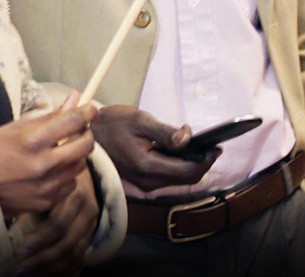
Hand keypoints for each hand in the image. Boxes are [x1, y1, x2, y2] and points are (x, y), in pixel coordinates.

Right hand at [0, 90, 96, 216]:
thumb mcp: (18, 127)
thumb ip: (51, 115)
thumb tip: (75, 97)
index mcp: (32, 140)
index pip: (73, 121)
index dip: (87, 112)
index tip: (90, 108)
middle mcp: (42, 164)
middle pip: (84, 145)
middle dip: (87, 133)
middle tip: (81, 129)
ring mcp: (46, 186)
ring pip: (80, 165)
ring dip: (77, 154)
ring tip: (62, 149)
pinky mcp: (47, 201)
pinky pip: (70, 184)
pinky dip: (67, 174)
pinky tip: (52, 169)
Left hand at [12, 168, 97, 276]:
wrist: (76, 179)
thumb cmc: (49, 182)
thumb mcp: (40, 186)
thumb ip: (25, 202)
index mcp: (72, 193)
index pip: (56, 224)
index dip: (36, 241)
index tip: (16, 253)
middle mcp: (86, 209)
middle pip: (66, 242)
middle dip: (40, 258)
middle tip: (19, 268)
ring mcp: (91, 225)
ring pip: (74, 255)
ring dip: (48, 268)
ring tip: (25, 273)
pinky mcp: (90, 237)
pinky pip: (78, 261)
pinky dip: (59, 271)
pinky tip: (41, 274)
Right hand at [91, 106, 217, 192]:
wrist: (88, 136)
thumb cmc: (112, 124)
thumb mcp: (139, 121)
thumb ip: (165, 132)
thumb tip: (188, 137)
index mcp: (148, 167)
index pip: (189, 171)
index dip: (207, 160)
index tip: (217, 146)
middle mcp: (149, 181)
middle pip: (187, 178)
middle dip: (202, 162)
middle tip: (210, 144)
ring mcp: (145, 183)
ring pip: (179, 179)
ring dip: (191, 164)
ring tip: (195, 144)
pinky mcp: (143, 181)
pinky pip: (168, 176)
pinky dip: (179, 165)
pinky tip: (178, 150)